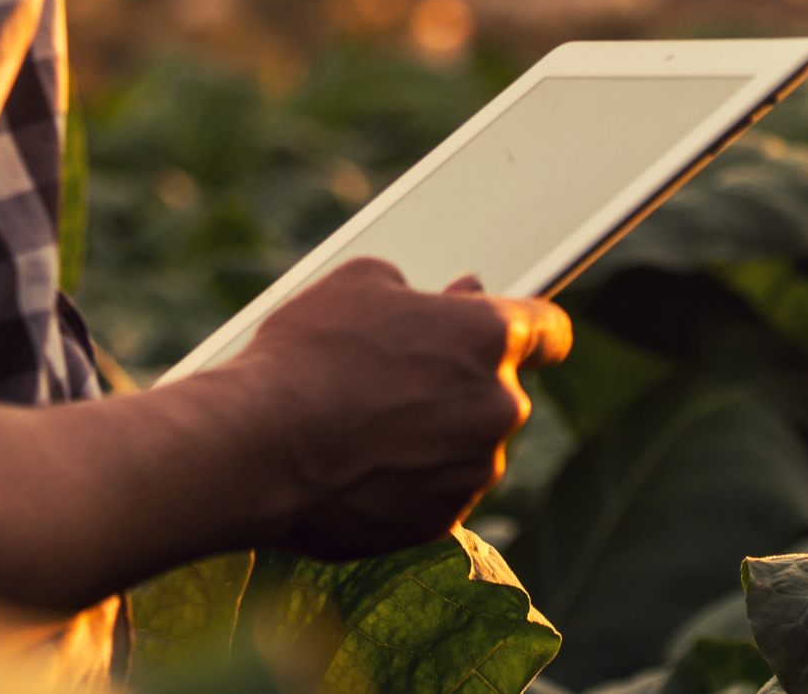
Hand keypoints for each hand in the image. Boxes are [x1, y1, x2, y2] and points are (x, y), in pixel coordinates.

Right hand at [217, 260, 571, 558]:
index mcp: (490, 337)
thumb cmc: (306, 355)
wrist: (258, 447)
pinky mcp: (440, 522)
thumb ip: (418, 293)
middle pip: (497, 392)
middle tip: (397, 376)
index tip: (529, 336)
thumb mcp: (358, 285)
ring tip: (360, 423)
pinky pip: (437, 491)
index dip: (534, 329)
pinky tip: (357, 464)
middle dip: (459, 385)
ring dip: (434, 436)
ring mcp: (472, 471)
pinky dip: (410, 480)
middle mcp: (498, 407)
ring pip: (466, 446)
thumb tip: (448, 301)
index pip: (549, 330)